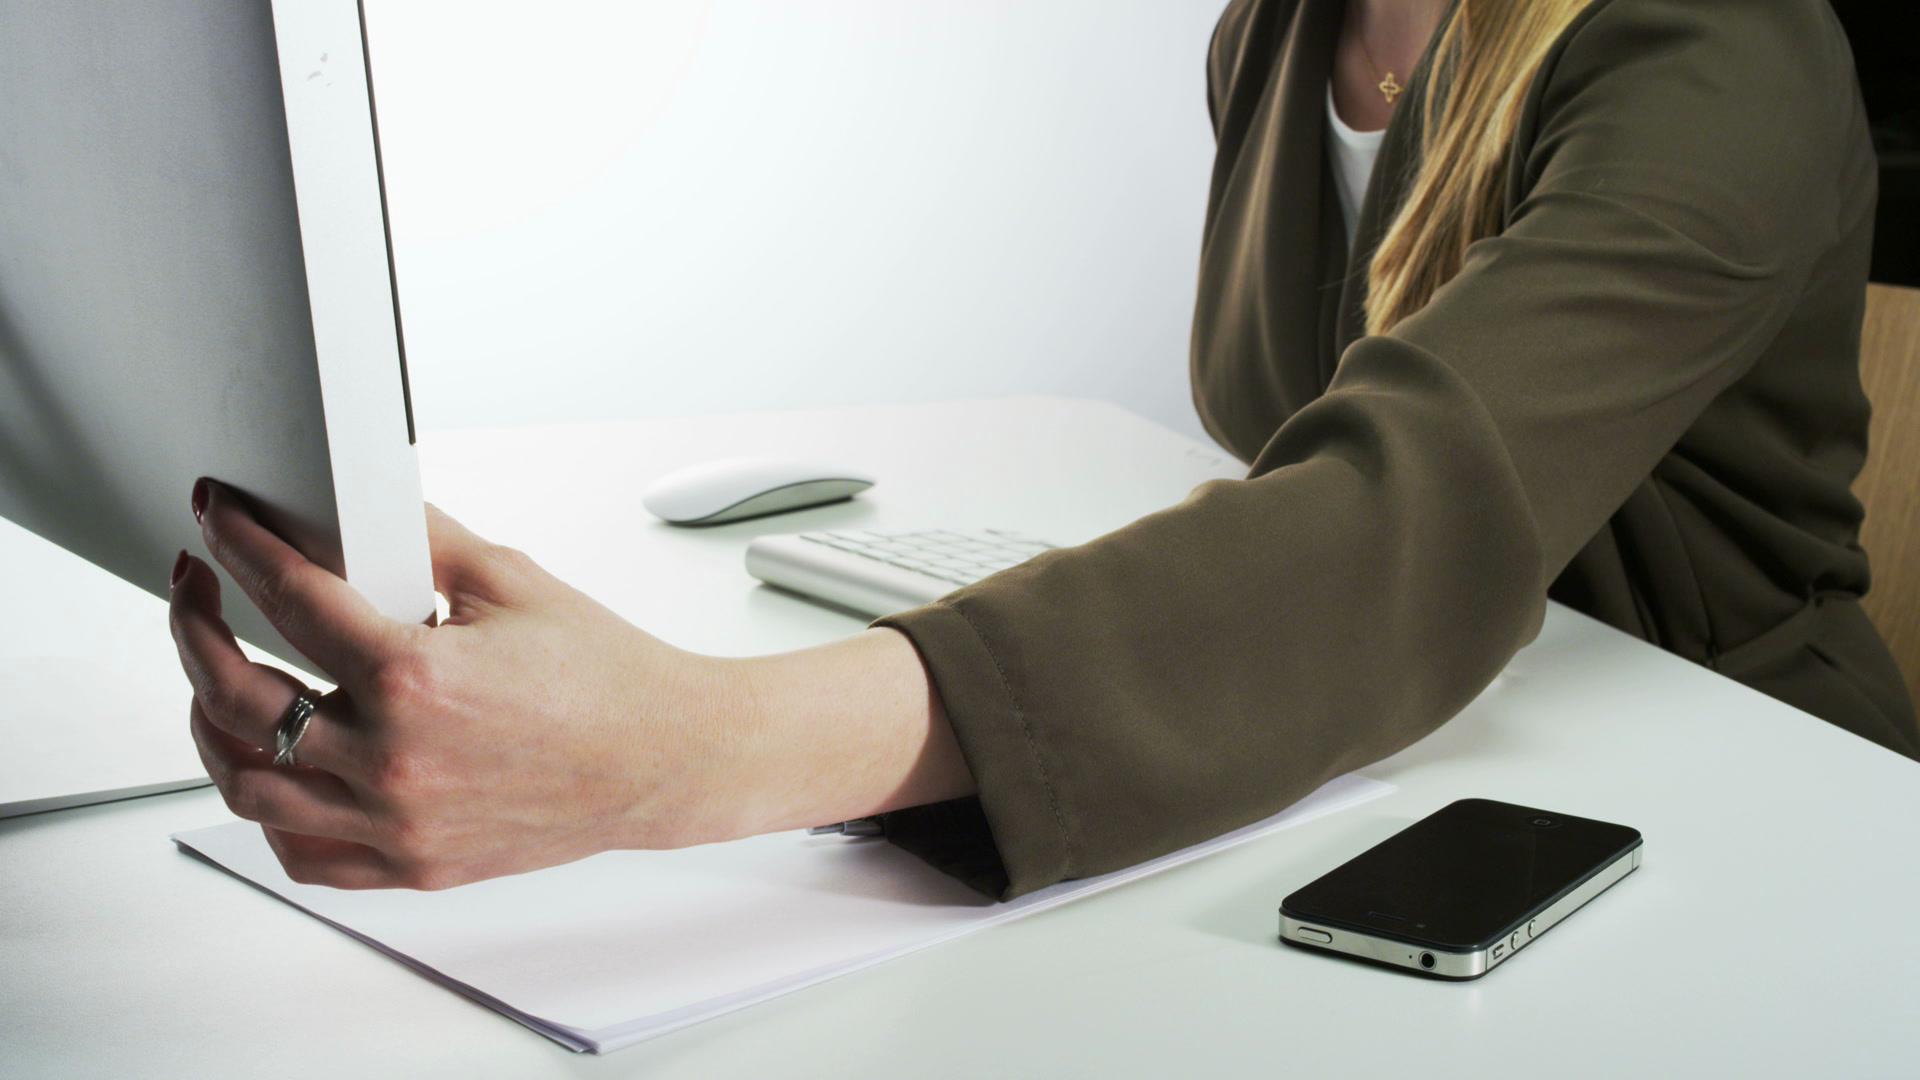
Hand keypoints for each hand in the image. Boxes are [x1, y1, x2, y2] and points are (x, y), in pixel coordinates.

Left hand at [169, 480, 971, 889]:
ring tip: (215, 677)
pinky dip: (267, 807)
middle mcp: (395, 759)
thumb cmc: (607, 680)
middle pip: (234, 696)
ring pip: (245, 784)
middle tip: (195, 590)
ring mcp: (397, 822)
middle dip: (193, 626)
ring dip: (210, 722)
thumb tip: (354, 505)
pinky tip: (271, 765)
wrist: (666, 759)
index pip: (288, 596)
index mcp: (418, 678)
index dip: (238, 544)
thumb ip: (419, 539)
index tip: (218, 521)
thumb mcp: (511, 582)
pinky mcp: (410, 863)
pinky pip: (299, 850)